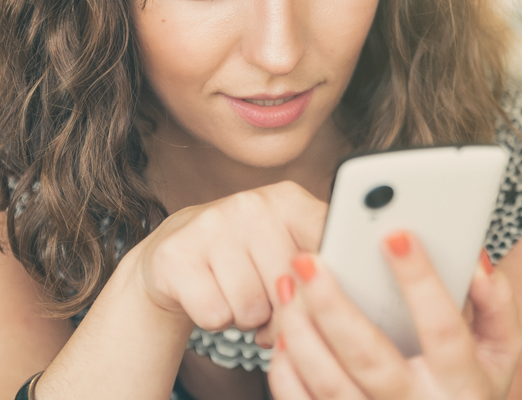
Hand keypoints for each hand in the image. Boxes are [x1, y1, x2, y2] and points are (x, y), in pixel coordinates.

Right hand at [133, 181, 326, 336]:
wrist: (176, 255)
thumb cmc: (246, 258)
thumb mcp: (286, 245)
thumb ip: (322, 263)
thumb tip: (345, 299)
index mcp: (288, 200)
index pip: (327, 243)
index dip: (330, 282)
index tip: (326, 294)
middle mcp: (249, 204)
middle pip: (289, 288)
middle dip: (281, 308)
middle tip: (265, 295)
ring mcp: (210, 226)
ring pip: (252, 310)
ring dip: (248, 318)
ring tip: (237, 293)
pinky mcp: (176, 255)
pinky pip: (217, 317)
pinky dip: (217, 321)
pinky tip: (212, 296)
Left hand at [267, 233, 521, 398]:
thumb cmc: (470, 388)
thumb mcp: (501, 353)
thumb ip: (496, 303)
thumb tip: (474, 260)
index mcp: (463, 384)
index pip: (443, 329)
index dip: (421, 281)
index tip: (395, 233)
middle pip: (371, 357)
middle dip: (335, 306)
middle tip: (308, 259)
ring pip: (330, 384)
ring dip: (302, 332)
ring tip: (287, 285)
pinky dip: (287, 371)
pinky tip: (283, 332)